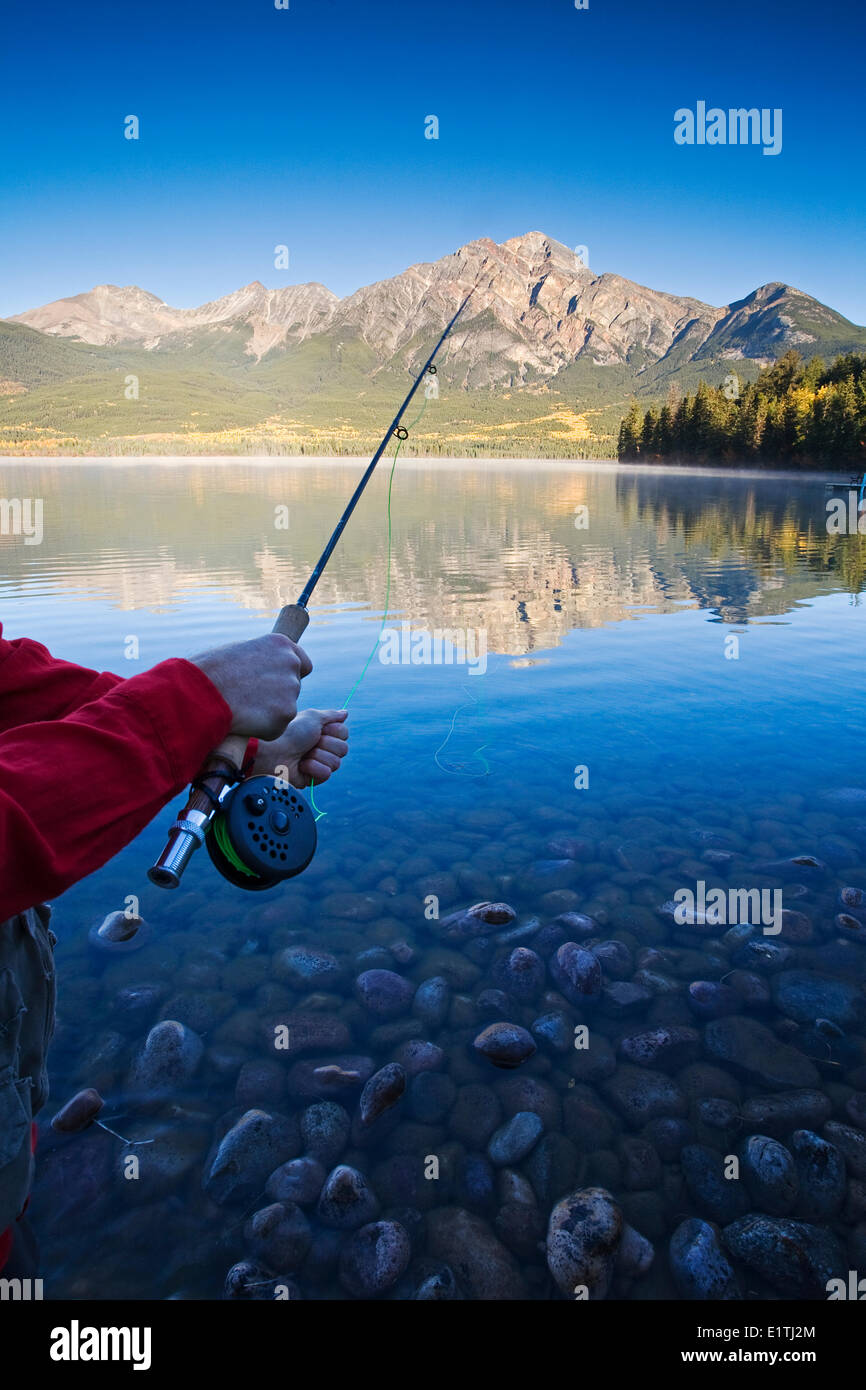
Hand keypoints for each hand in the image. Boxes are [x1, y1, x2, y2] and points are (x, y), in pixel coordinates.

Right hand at [190, 634, 312, 740]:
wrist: (199, 693)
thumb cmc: (208, 673)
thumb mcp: (237, 653)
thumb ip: (260, 660)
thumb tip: (264, 671)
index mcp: (280, 644)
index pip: (303, 663)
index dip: (290, 676)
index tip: (278, 684)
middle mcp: (291, 664)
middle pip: (293, 688)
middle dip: (276, 696)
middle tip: (248, 699)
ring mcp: (291, 690)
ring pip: (284, 710)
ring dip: (267, 713)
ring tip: (241, 708)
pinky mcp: (286, 715)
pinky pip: (276, 728)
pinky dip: (262, 729)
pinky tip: (243, 720)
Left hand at [253, 708, 347, 787]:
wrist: (273, 751)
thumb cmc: (290, 732)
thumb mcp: (312, 717)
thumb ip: (331, 716)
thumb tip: (345, 713)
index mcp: (321, 732)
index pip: (344, 734)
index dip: (334, 731)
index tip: (320, 729)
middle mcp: (321, 748)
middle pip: (343, 749)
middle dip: (326, 744)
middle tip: (310, 742)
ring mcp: (318, 764)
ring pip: (336, 763)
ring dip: (318, 756)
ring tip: (303, 754)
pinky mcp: (313, 779)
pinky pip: (326, 774)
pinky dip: (314, 768)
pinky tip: (301, 765)